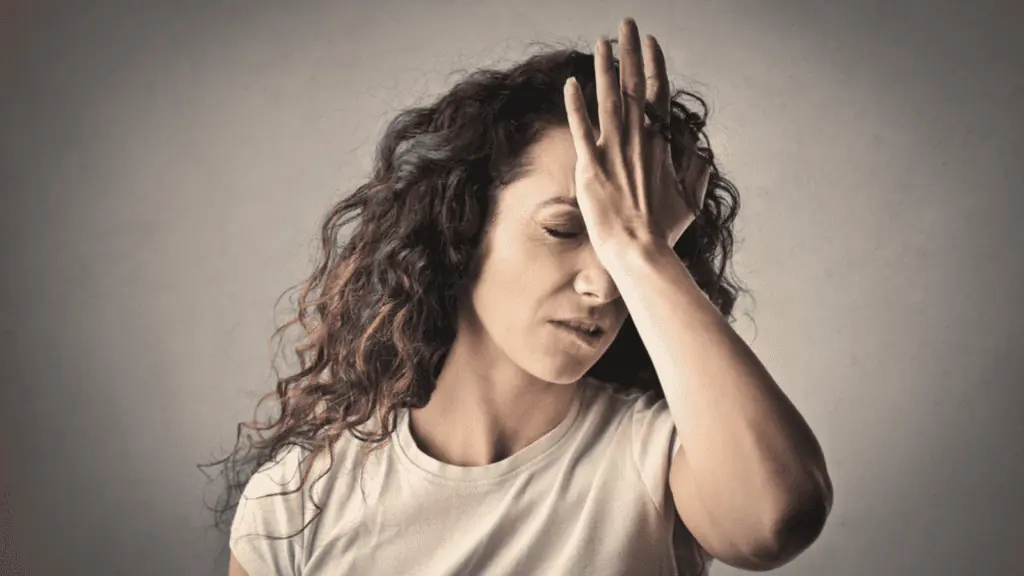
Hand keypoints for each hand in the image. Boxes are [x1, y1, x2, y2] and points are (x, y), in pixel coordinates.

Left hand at [563, 18, 710, 259]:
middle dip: (630, 50)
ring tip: (602, 40)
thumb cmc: (664, 230)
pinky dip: (575, 105)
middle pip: (634, 84)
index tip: (651, 42)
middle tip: (627, 23)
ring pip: (608, 98)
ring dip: (605, 66)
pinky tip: (570, 82)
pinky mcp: (591, 165)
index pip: (658, 93)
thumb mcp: (691, 199)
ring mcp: (614, 150)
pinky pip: (581, 128)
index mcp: (661, 143)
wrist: (639, 249)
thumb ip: (696, 172)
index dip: (654, 65)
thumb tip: (703, 154)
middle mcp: (638, 139)